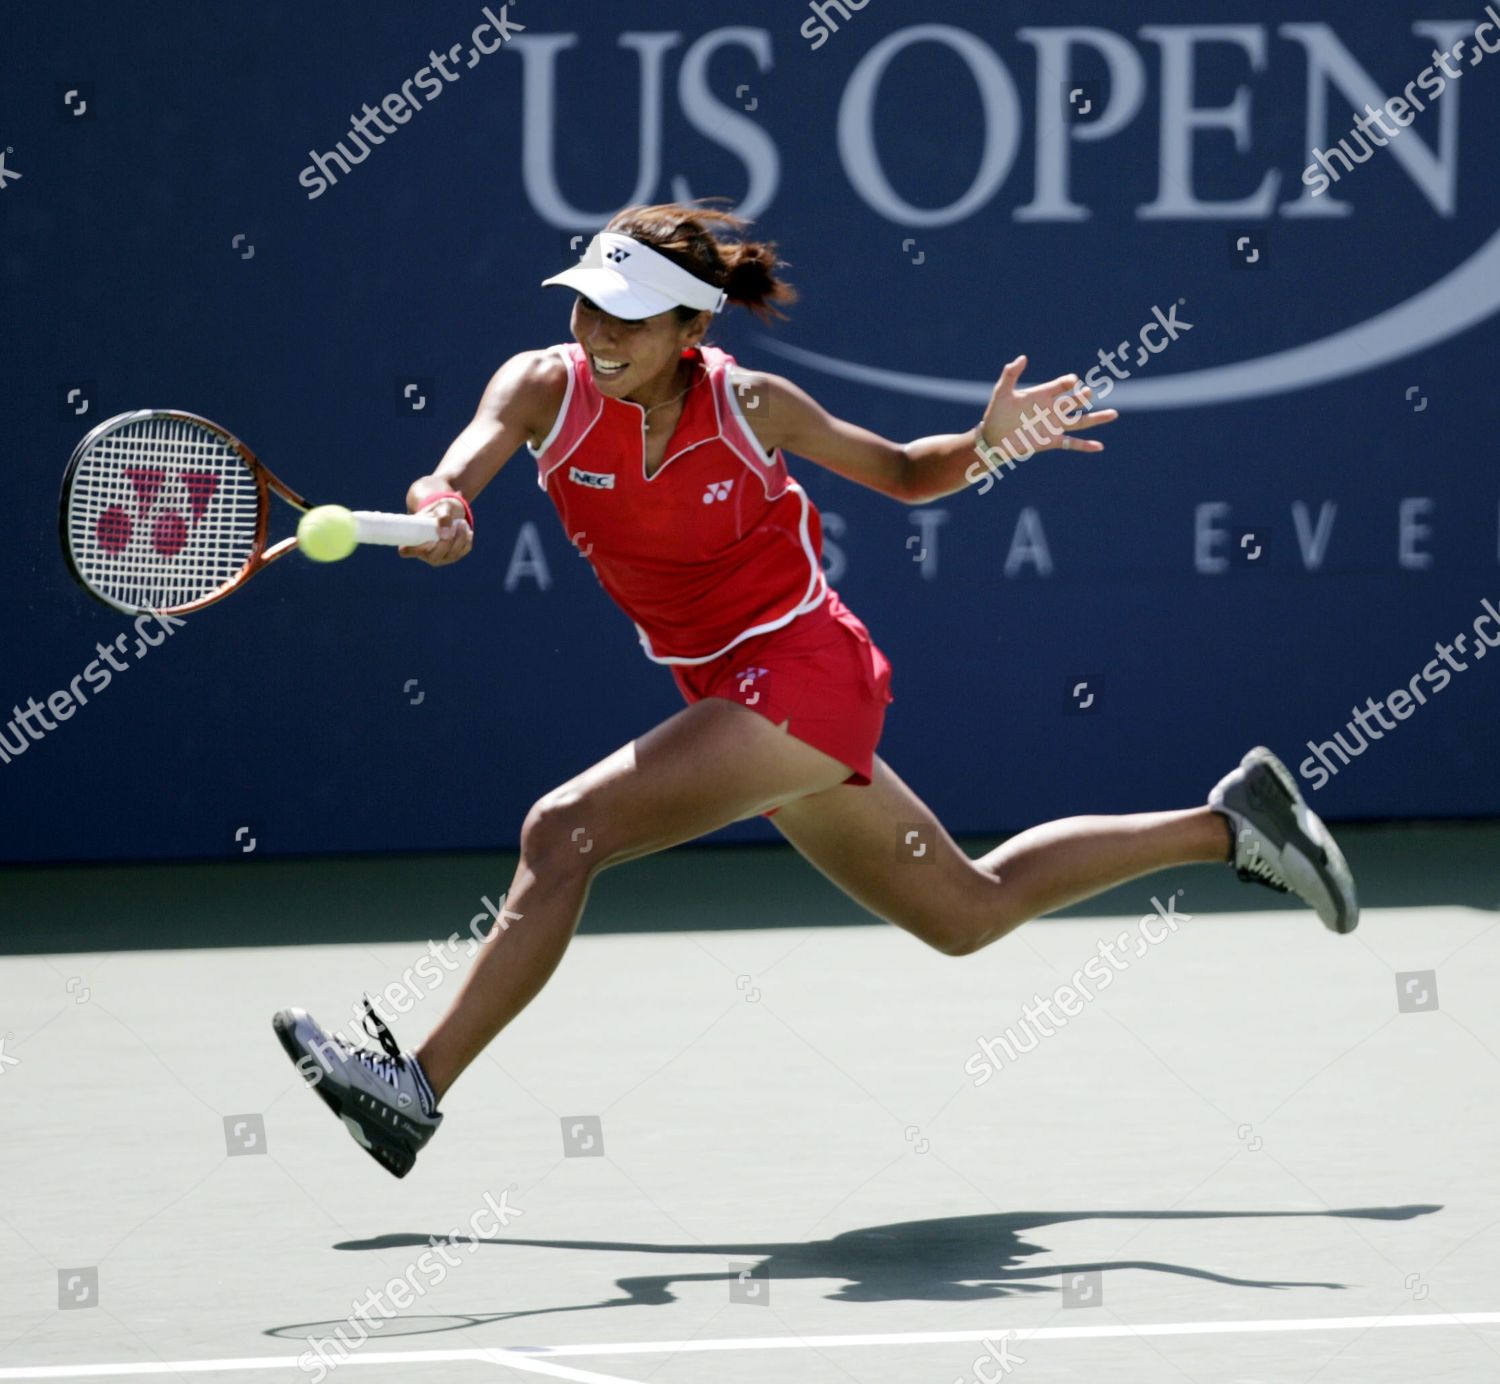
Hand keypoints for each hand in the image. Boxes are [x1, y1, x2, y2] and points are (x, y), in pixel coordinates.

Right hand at [400, 497, 472, 564]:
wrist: (450, 511)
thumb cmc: (439, 508)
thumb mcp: (442, 506)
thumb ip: (443, 516)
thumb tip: (445, 534)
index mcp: (414, 540)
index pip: (405, 551)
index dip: (410, 549)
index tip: (419, 539)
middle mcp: (425, 552)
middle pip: (434, 557)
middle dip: (446, 543)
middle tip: (453, 526)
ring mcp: (440, 556)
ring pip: (452, 555)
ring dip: (459, 538)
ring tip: (462, 523)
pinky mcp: (454, 555)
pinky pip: (463, 551)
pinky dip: (466, 539)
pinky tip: (465, 530)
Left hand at [978, 355, 1118, 457]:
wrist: (992, 438)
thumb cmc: (996, 413)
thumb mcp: (1002, 391)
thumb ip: (1010, 374)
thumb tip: (1023, 357)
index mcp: (1043, 394)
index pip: (1062, 385)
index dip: (1068, 382)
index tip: (1071, 382)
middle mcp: (1052, 409)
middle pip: (1074, 401)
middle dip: (1082, 397)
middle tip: (1088, 394)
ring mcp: (1053, 426)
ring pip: (1080, 421)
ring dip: (1096, 418)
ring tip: (1113, 414)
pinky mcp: (1050, 441)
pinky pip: (1071, 443)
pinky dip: (1085, 446)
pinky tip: (1099, 446)